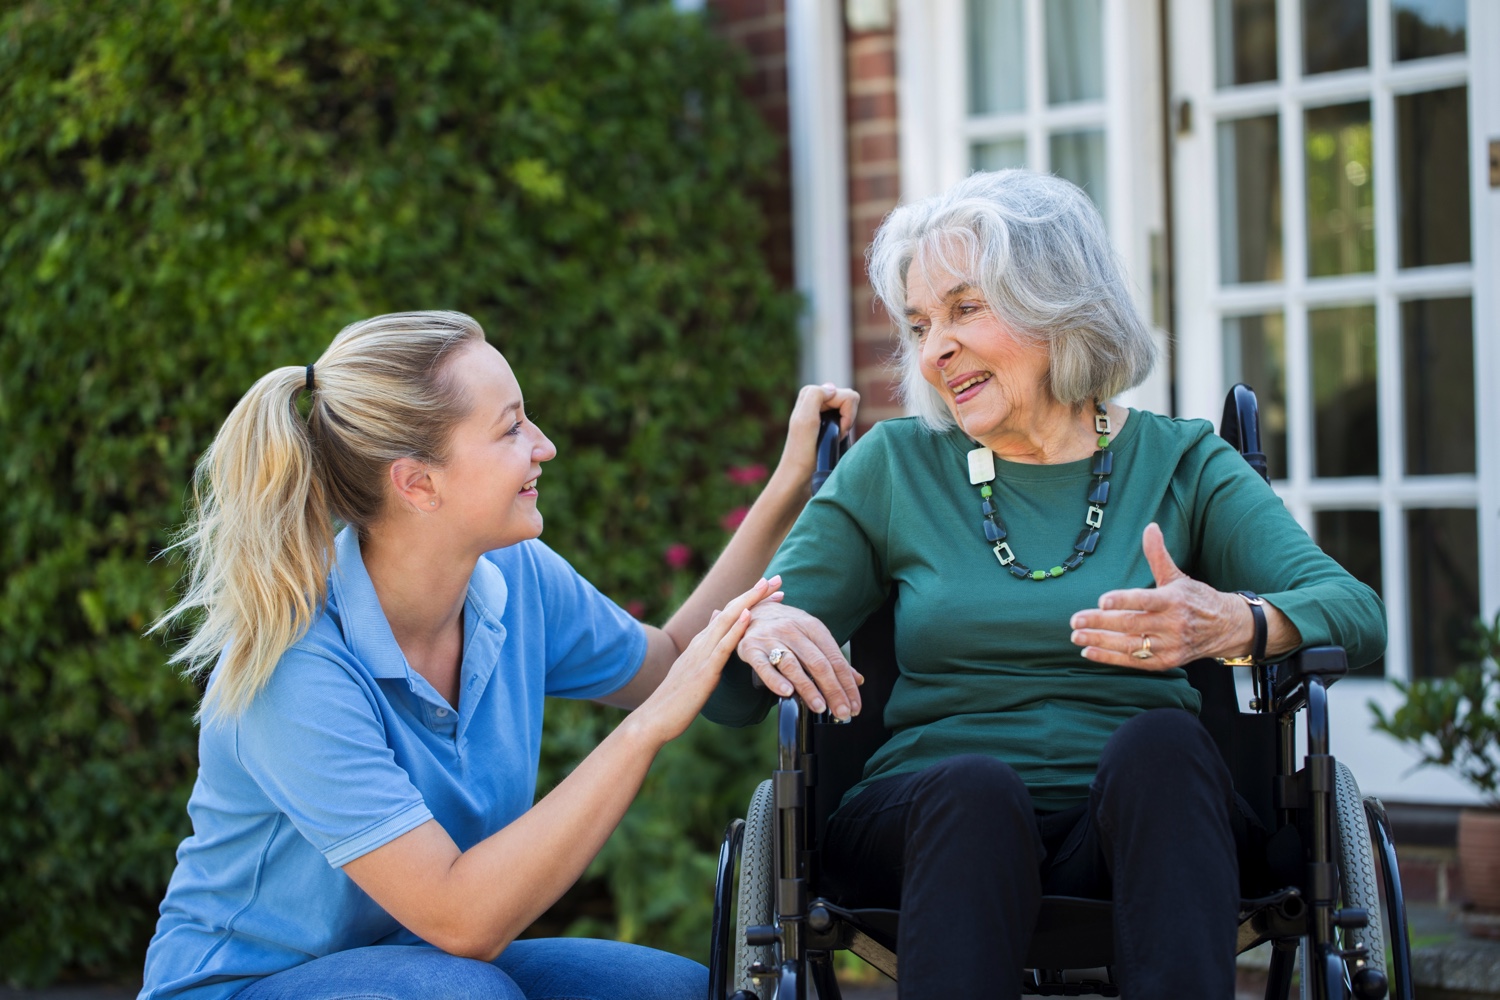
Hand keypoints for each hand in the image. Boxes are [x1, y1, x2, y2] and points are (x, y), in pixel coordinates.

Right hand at [635, 577, 779, 744]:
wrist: (654, 718)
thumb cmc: (676, 700)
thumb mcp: (694, 668)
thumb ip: (706, 645)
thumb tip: (716, 618)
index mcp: (701, 643)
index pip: (729, 614)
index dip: (750, 599)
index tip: (770, 589)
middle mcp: (701, 642)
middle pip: (731, 610)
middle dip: (754, 593)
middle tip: (777, 578)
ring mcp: (701, 654)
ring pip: (727, 621)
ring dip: (748, 601)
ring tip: (766, 586)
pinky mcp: (704, 671)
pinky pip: (722, 646)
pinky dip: (736, 629)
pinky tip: (748, 615)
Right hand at [737, 601, 862, 719]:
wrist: (753, 609)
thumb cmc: (787, 627)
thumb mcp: (812, 635)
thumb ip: (833, 658)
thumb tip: (857, 680)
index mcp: (812, 627)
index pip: (835, 659)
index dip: (847, 684)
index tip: (854, 705)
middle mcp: (793, 630)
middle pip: (817, 663)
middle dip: (833, 691)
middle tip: (841, 712)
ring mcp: (771, 638)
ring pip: (793, 666)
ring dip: (808, 689)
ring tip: (820, 707)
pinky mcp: (751, 648)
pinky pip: (764, 666)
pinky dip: (775, 680)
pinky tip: (787, 693)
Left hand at [772, 383, 859, 488]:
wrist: (799, 475)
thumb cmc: (802, 452)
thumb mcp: (805, 420)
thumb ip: (816, 395)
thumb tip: (833, 389)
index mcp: (811, 393)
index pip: (848, 396)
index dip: (846, 415)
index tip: (833, 431)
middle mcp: (817, 399)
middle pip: (851, 400)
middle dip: (847, 419)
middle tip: (834, 434)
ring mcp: (823, 410)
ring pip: (851, 409)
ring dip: (846, 425)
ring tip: (832, 438)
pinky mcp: (828, 422)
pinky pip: (848, 418)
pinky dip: (845, 430)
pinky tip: (834, 439)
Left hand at [1068, 523, 1251, 670]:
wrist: (1225, 627)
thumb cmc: (1196, 599)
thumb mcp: (1177, 576)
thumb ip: (1158, 555)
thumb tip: (1150, 526)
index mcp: (1173, 600)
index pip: (1144, 600)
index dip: (1123, 600)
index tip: (1102, 600)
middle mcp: (1172, 624)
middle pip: (1131, 624)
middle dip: (1100, 622)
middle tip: (1075, 620)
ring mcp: (1169, 645)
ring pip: (1129, 645)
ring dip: (1100, 642)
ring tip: (1077, 636)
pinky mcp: (1166, 662)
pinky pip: (1134, 661)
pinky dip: (1110, 658)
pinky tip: (1089, 652)